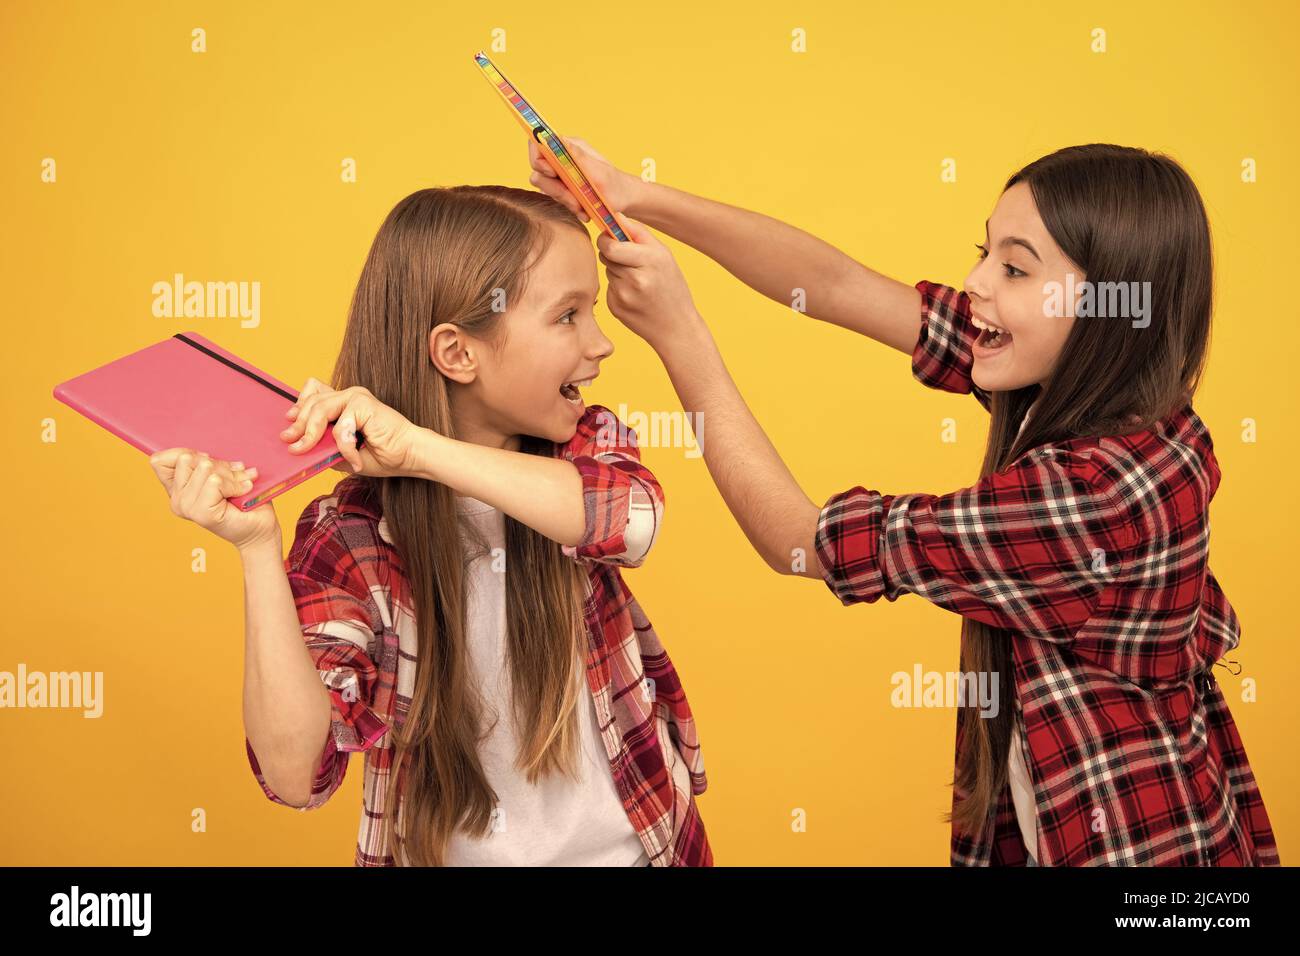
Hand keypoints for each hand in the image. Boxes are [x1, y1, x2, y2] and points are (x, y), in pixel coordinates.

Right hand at [149, 449, 279, 550]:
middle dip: (217, 463)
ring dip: (231, 474)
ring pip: (205, 468)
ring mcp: (186, 507)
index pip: (159, 460)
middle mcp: (176, 499)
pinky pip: (216, 482)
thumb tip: (204, 455)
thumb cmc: (243, 500)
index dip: (188, 453)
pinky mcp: (202, 513)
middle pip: (187, 458)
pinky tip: (244, 490)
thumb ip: (206, 464)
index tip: (212, 462)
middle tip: (235, 474)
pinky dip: (235, 484)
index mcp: (176, 489)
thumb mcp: (221, 474)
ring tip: (242, 484)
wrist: (259, 528)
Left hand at [280, 377, 420, 477]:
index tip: (288, 422)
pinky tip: (355, 460)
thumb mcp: (343, 453)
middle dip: (298, 425)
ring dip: (311, 434)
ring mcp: (356, 397)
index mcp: (345, 404)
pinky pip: (340, 427)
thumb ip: (325, 447)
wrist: (409, 456)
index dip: (299, 405)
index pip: (314, 392)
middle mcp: (349, 396)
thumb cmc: (382, 455)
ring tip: (308, 451)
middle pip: (312, 402)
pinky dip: (345, 448)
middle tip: (291, 443)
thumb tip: (300, 448)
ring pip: (320, 410)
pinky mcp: (364, 404)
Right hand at [527, 135, 640, 221]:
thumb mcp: (597, 172)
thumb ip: (575, 157)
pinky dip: (569, 207)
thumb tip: (554, 140)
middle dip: (555, 189)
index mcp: (570, 147)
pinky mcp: (564, 187)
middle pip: (539, 171)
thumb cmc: (615, 186)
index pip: (537, 145)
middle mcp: (563, 157)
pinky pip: (556, 198)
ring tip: (582, 207)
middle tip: (575, 200)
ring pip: (546, 187)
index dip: (539, 161)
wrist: (625, 201)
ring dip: (564, 200)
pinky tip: (583, 211)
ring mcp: (562, 173)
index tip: (553, 174)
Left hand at [596, 215, 703, 352]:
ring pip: (607, 270)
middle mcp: (636, 278)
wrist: (676, 329)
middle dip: (611, 252)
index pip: (611, 245)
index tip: (609, 237)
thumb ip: (639, 234)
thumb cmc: (672, 288)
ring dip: (617, 271)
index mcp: (651, 260)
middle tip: (626, 259)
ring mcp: (624, 295)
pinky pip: (609, 287)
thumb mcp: (665, 256)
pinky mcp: (615, 307)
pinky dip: (618, 288)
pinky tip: (635, 296)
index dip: (606, 239)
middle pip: (607, 255)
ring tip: (638, 282)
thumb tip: (614, 215)